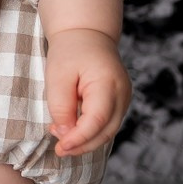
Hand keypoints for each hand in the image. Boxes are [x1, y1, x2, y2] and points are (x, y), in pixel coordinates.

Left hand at [45, 31, 130, 158]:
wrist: (87, 33)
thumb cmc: (71, 51)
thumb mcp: (58, 75)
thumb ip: (61, 106)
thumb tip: (65, 134)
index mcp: (108, 82)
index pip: (97, 120)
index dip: (79, 138)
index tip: (60, 147)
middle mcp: (122, 93)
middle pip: (106, 131)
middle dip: (82, 145)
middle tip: (59, 149)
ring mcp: (124, 99)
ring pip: (108, 131)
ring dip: (86, 141)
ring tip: (62, 140)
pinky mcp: (120, 102)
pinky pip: (107, 124)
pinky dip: (91, 133)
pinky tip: (73, 131)